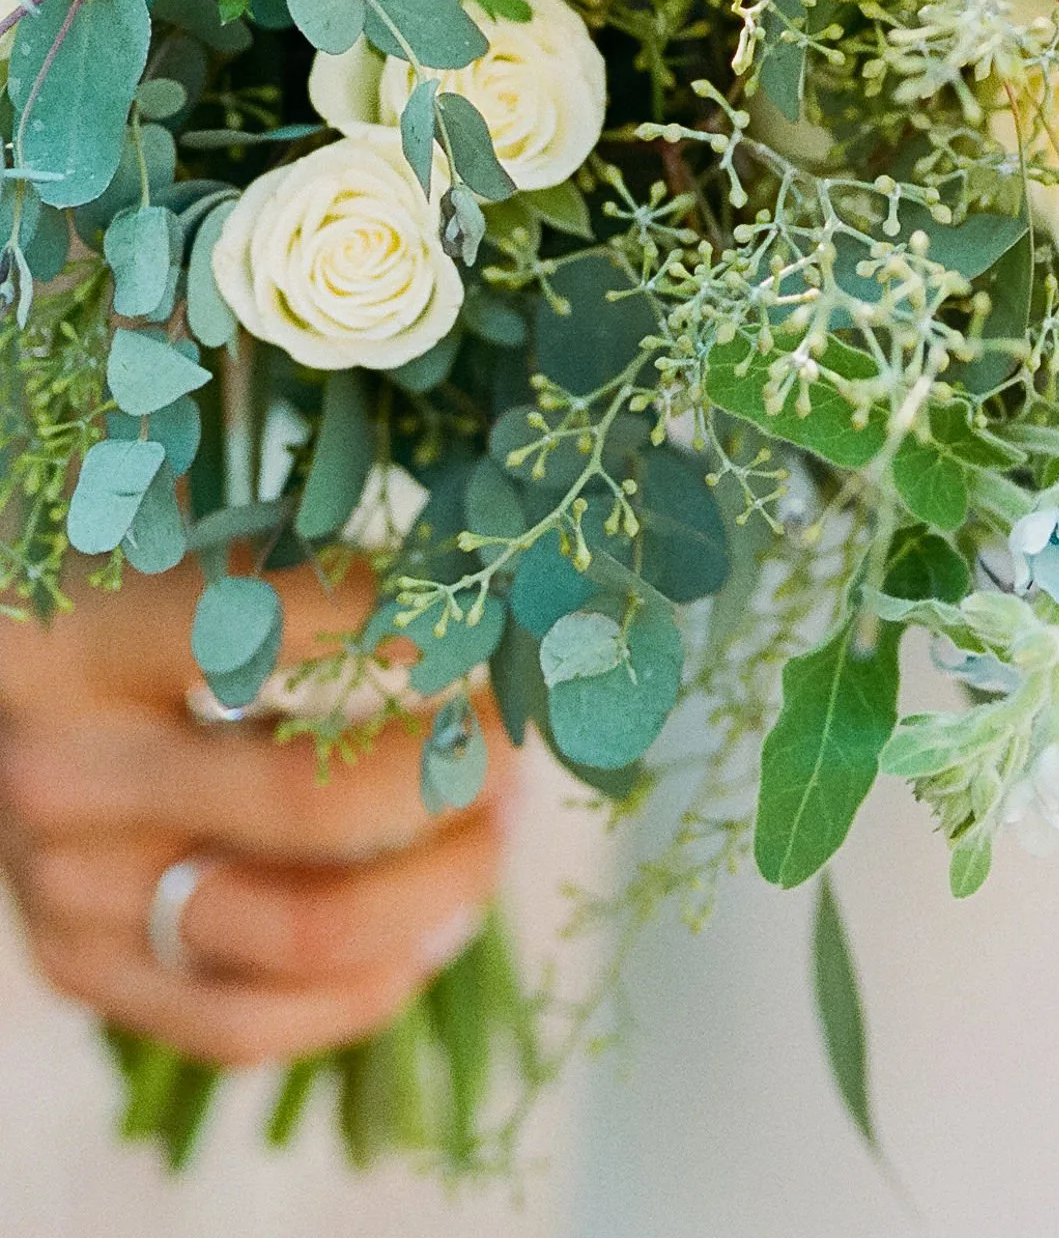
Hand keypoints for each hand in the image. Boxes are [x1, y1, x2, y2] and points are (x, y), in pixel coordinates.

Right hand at [0, 564, 512, 1066]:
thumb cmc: (115, 579)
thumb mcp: (172, 517)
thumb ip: (290, 534)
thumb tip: (474, 559)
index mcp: (76, 640)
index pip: (267, 631)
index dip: (407, 625)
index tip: (494, 613)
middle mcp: (63, 773)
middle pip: (311, 805)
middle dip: (451, 773)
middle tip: (514, 732)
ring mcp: (70, 890)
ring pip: (305, 931)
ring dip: (440, 885)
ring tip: (499, 824)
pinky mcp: (86, 971)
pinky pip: (250, 1023)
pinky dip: (370, 985)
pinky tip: (438, 925)